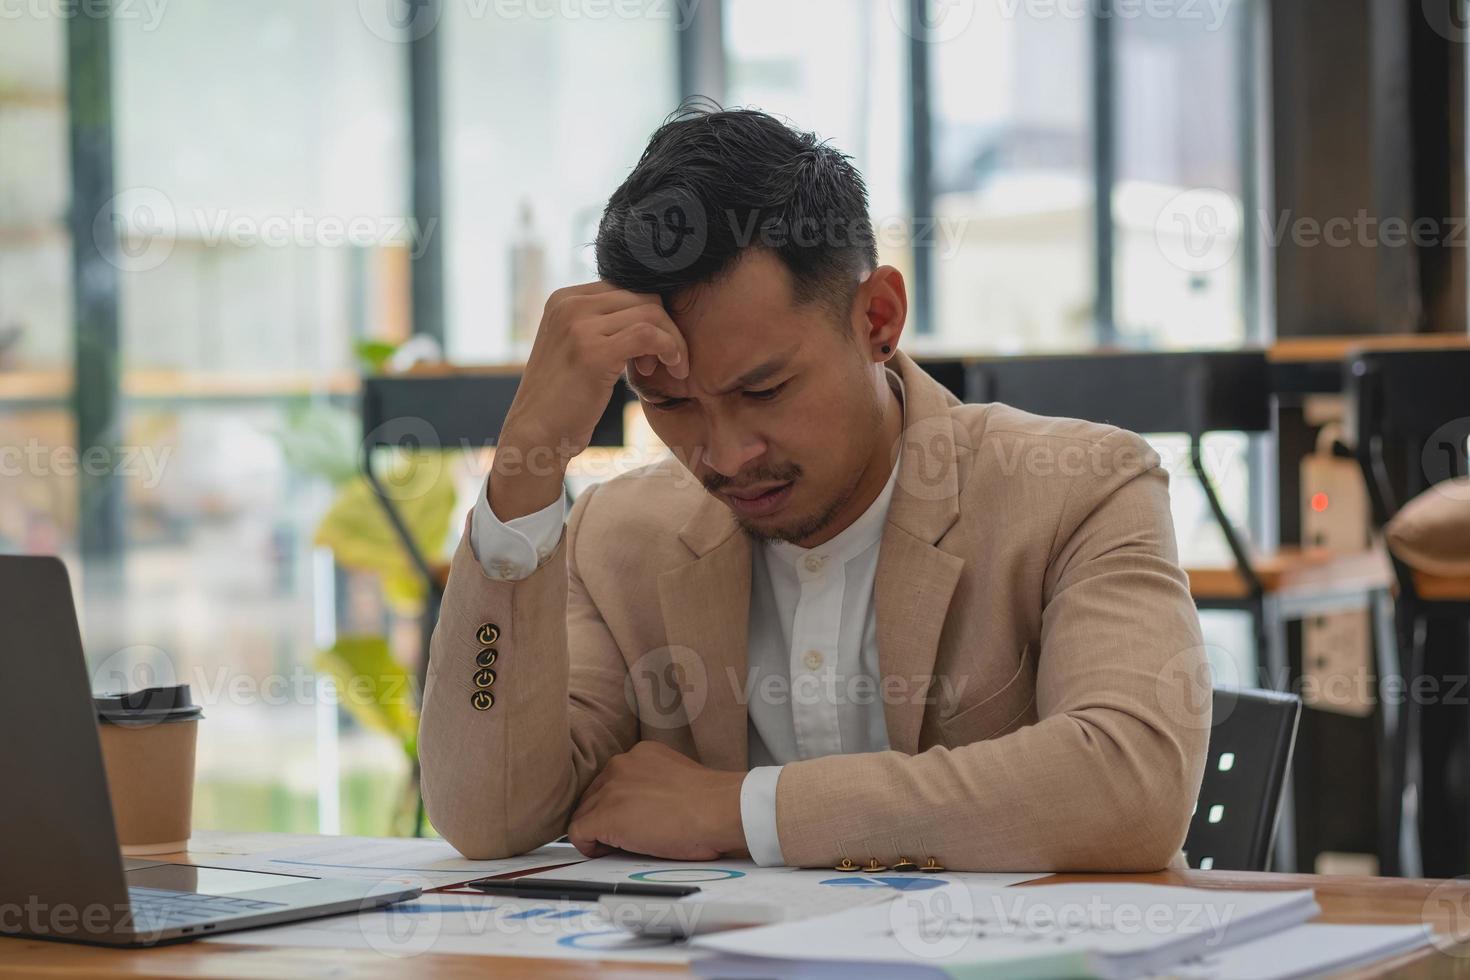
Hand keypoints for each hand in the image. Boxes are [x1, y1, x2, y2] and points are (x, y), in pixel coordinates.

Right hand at [490, 282, 689, 521]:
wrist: (536, 434)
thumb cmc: (563, 400)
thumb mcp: (577, 348)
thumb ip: (602, 325)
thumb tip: (649, 313)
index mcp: (564, 299)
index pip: (626, 288)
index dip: (648, 316)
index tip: (649, 350)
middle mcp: (568, 304)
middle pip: (643, 295)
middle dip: (664, 326)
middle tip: (660, 362)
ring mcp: (579, 326)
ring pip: (650, 312)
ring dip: (672, 340)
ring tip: (668, 368)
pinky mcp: (593, 352)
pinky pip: (649, 334)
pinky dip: (671, 348)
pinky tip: (673, 369)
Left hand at [567, 742, 747, 860]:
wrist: (720, 810)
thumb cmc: (713, 803)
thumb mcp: (677, 780)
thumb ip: (654, 786)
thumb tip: (643, 811)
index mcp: (641, 754)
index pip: (611, 780)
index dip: (616, 804)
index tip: (627, 820)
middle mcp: (621, 765)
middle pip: (593, 795)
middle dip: (603, 817)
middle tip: (622, 838)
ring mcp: (611, 789)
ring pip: (584, 813)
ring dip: (598, 832)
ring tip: (619, 847)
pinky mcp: (605, 816)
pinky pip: (578, 833)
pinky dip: (587, 846)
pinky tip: (606, 853)